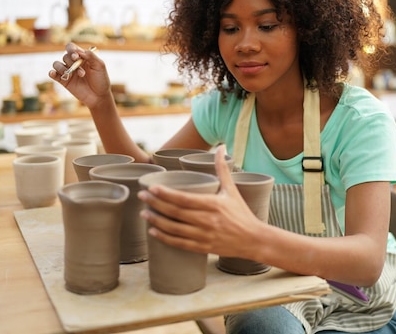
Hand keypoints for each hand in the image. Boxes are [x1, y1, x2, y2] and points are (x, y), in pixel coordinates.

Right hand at [49, 42, 111, 108]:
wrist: (99, 96)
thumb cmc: (101, 80)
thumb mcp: (100, 66)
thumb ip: (91, 56)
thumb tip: (79, 50)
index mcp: (82, 57)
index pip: (71, 47)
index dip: (71, 50)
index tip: (76, 57)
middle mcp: (73, 63)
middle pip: (65, 56)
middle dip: (72, 63)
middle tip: (82, 73)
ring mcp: (68, 72)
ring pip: (57, 64)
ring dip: (63, 68)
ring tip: (71, 76)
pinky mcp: (64, 81)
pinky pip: (53, 74)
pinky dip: (52, 73)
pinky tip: (53, 73)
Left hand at [139, 145, 264, 258]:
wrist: (254, 240)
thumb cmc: (241, 213)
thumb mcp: (232, 190)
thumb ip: (222, 169)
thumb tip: (220, 147)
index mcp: (212, 205)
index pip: (183, 199)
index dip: (165, 194)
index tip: (151, 188)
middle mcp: (206, 221)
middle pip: (175, 213)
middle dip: (156, 204)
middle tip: (141, 197)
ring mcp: (204, 236)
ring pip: (174, 229)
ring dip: (156, 221)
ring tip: (144, 213)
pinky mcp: (202, 248)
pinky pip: (179, 244)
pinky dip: (165, 238)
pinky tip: (153, 232)